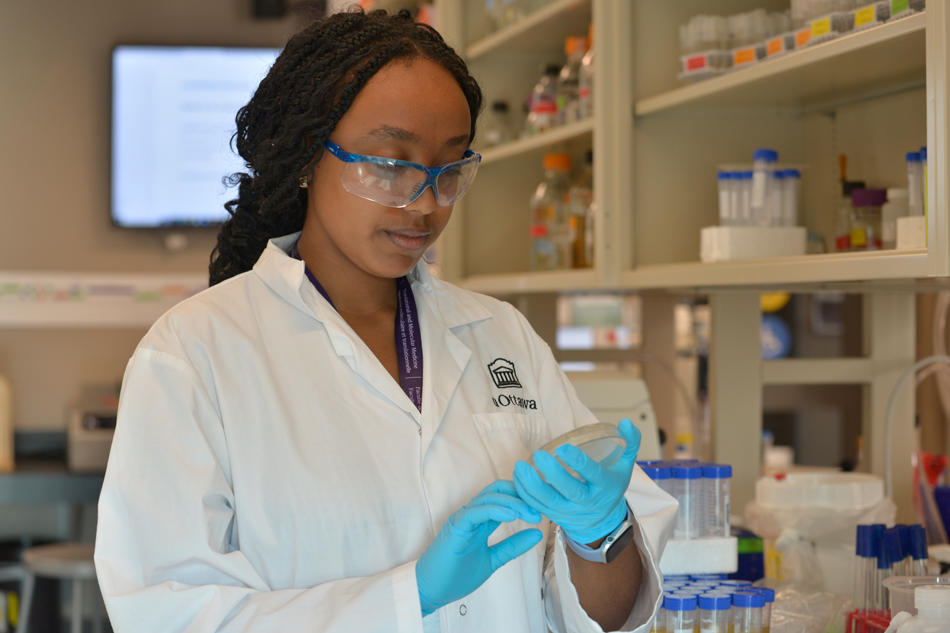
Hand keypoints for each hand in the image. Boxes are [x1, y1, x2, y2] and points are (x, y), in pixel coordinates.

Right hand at [416, 480, 542, 614]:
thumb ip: (512, 546)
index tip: (542, 506)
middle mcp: (472, 514)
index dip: (523, 497)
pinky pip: (475, 512)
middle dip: (521, 496)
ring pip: (489, 498)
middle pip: (498, 490)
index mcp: (480, 520)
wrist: (432, 591)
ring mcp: (462, 519)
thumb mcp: (493, 560)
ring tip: (531, 513)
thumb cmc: (457, 576)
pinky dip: (495, 510)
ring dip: (513, 503)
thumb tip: (537, 534)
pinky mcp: (455, 527)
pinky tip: (512, 516)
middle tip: (540, 508)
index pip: (504, 496)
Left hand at [513, 419, 640, 544]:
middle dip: (553, 474)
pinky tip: (518, 477)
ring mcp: (570, 512)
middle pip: (570, 491)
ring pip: (549, 502)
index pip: (592, 475)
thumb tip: (624, 422)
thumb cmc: (610, 487)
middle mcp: (588, 502)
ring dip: (532, 485)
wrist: (602, 521)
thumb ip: (629, 443)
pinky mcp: (555, 516)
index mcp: (605, 486)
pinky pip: (538, 507)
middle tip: (539, 455)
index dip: (578, 462)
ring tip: (520, 466)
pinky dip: (525, 493)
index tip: (563, 448)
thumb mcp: (625, 466)